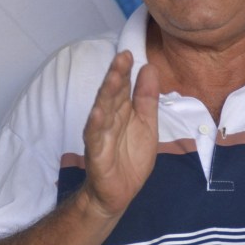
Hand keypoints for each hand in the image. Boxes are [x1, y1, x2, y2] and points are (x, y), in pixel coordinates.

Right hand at [81, 51, 159, 217]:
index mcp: (121, 111)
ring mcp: (100, 135)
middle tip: (122, 56)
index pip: (123, 87)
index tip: (129, 52)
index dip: (125, 70)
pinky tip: (98, 112)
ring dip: (107, 94)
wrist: (119, 193)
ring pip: (102, 110)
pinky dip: (96, 124)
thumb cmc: (130, 157)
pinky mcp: (96, 153)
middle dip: (116, 76)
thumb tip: (150, 67)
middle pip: (111, 94)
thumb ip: (147, 98)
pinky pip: (95, 137)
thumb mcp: (146, 125)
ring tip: (113, 77)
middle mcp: (108, 119)